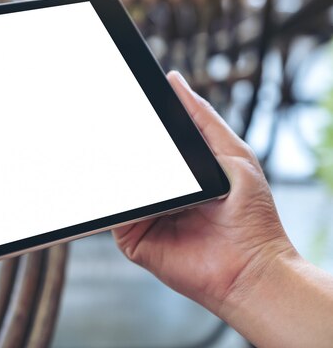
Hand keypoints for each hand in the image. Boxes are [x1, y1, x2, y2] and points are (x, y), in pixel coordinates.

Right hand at [113, 71, 295, 314]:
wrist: (250, 266)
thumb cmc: (250, 213)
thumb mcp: (231, 152)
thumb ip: (202, 118)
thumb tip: (174, 81)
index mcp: (176, 174)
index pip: (146, 144)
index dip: (132, 124)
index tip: (118, 99)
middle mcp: (155, 194)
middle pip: (127, 164)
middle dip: (113, 144)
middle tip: (97, 119)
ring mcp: (141, 215)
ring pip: (116, 186)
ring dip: (109, 170)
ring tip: (102, 147)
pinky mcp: (131, 238)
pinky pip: (113, 213)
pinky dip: (111, 198)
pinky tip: (116, 182)